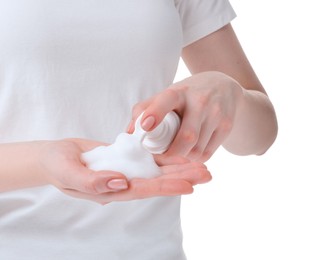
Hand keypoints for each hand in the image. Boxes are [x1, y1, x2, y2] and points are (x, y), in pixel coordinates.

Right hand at [38, 139, 210, 203]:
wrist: (55, 155)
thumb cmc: (57, 165)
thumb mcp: (68, 174)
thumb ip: (92, 182)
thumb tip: (120, 183)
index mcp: (111, 190)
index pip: (143, 189)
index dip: (166, 187)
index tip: (189, 185)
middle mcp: (123, 183)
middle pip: (157, 181)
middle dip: (182, 178)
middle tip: (207, 174)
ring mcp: (126, 171)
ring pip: (156, 170)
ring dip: (179, 167)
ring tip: (202, 165)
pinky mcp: (126, 159)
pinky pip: (148, 159)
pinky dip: (164, 157)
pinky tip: (180, 154)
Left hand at [128, 71, 242, 161]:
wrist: (224, 87)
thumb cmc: (187, 94)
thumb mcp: (168, 95)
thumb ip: (145, 109)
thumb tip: (128, 133)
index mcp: (179, 92)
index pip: (166, 101)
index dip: (155, 113)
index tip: (145, 126)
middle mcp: (200, 101)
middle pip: (186, 137)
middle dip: (171, 154)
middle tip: (160, 159)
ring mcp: (216, 114)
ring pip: (198, 149)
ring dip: (183, 159)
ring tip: (176, 155)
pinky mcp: (227, 125)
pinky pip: (208, 153)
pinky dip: (195, 159)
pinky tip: (190, 154)